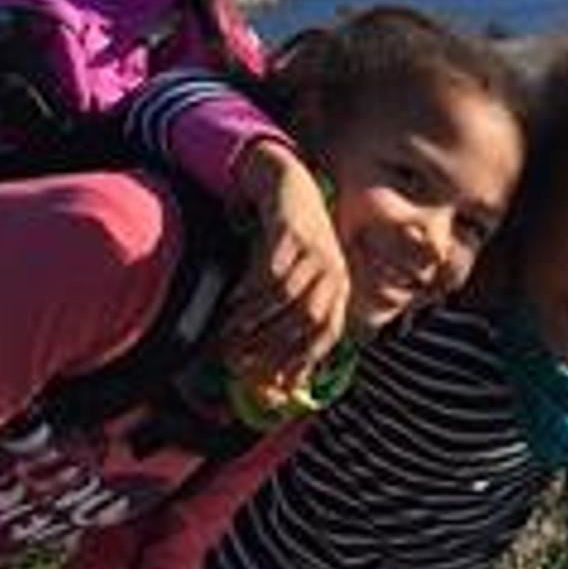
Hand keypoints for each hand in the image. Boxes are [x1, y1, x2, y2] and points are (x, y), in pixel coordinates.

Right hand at [223, 140, 347, 386]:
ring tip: (229, 333)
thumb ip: (292, 322)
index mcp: (339, 288)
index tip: (273, 379)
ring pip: (285, 296)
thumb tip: (285, 381)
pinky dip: (249, 291)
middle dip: (271, 343)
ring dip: (254, 319)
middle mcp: (333, 271)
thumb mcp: (300, 282)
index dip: (301, 358)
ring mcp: (315, 250)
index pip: (327, 333)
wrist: (290, 187)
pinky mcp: (292, 233)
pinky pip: (269, 270)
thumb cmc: (292, 245)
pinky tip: (232, 301)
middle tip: (240, 359)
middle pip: (306, 319)